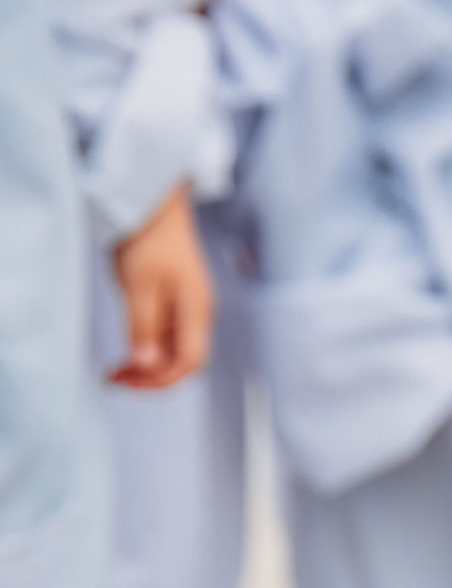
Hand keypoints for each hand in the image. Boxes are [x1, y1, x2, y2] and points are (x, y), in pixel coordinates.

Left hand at [110, 184, 213, 389]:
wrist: (155, 204)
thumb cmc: (150, 239)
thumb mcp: (140, 286)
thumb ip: (143, 327)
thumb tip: (145, 363)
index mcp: (197, 311)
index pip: (189, 362)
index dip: (160, 379)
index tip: (127, 382)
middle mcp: (198, 313)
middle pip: (184, 361)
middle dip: (153, 378)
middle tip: (116, 381)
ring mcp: (188, 307)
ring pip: (174, 351)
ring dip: (148, 366)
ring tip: (116, 371)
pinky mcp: (175, 299)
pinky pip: (166, 336)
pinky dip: (147, 349)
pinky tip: (127, 351)